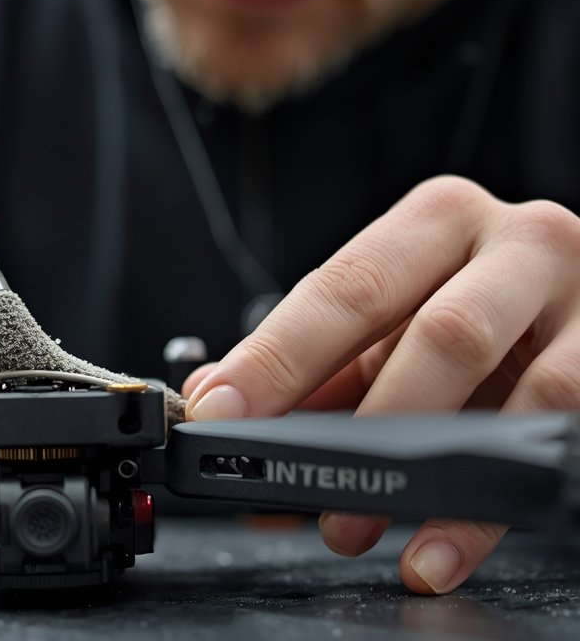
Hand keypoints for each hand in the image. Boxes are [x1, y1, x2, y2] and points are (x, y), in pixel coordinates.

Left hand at [183, 175, 579, 593]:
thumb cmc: (476, 304)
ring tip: (359, 529)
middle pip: (438, 332)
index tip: (221, 408)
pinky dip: (494, 506)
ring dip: (428, 474)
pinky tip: (445, 543)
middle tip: (295, 480)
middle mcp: (518, 243)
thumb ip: (317, 357)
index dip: (279, 354)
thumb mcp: (395, 319)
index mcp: (438, 221)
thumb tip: (219, 396)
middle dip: (360, 420)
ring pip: (517, 390)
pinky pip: (564, 435)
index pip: (347, 285)